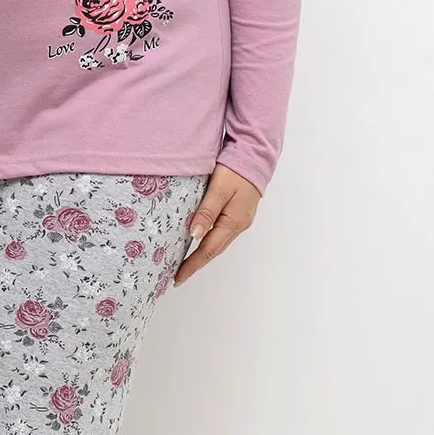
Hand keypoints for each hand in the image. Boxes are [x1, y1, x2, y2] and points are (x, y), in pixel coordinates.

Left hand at [172, 164, 260, 285]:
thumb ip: (206, 211)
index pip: (208, 250)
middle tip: (177, 276)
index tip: (177, 278)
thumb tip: (194, 235)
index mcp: (233, 222)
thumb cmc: (236, 170)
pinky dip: (209, 242)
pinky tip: (200, 242)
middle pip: (214, 250)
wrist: (256, 156)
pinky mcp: (238, 213)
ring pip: (218, 243)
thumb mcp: (219, 189)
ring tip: (185, 263)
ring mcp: (240, 220)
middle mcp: (238, 225)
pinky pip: (221, 233)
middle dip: (196, 264)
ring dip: (202, 254)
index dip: (192, 265)